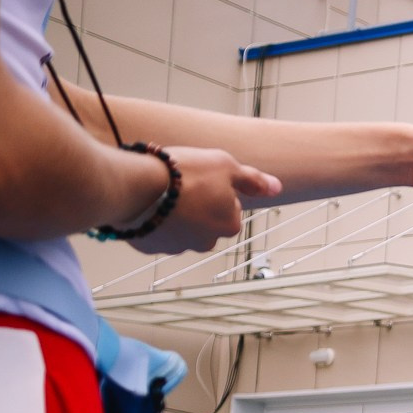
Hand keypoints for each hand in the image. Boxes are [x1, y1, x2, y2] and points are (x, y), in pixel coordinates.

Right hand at [128, 147, 282, 254]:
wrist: (136, 186)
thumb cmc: (184, 173)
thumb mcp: (225, 166)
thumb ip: (253, 179)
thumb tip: (276, 187)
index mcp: (229, 225)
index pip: (230, 206)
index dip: (215, 188)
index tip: (199, 178)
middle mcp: (207, 241)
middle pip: (206, 219)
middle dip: (196, 204)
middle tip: (178, 184)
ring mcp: (177, 246)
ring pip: (180, 227)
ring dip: (173, 212)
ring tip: (158, 192)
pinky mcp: (150, 246)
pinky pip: (155, 231)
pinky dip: (152, 219)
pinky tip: (144, 204)